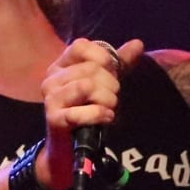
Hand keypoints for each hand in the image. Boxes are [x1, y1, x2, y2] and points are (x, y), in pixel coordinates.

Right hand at [37, 38, 145, 189]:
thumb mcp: (105, 82)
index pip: (81, 46)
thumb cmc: (88, 109)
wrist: (71, 146)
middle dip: (111, 84)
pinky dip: (100, 114)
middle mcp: (51, 79)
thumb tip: (138, 43)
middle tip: (112, 97)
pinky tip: (106, 117)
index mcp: (60, 65)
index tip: (112, 72)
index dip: (103, 58)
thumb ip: (120, 63)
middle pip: (89, 69)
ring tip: (108, 108)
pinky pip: (82, 112)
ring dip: (107, 99)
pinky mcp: (55, 119)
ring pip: (86, 86)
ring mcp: (51, 99)